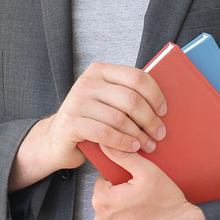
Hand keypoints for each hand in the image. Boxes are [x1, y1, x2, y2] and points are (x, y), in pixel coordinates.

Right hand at [9, 62, 166, 190]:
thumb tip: (161, 105)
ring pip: (120, 118)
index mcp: (100, 70)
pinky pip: (106, 134)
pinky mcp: (71, 123)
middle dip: (149, 119)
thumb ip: (126, 95)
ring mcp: (77, 102)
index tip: (163, 111)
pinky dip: (123, 143)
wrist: (56, 139)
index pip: (136, 77)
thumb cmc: (90, 120)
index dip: (154, 94)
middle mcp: (87, 82)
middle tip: (159, 134)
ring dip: (138, 135)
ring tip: (148, 145)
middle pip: (130, 98)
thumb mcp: (107, 101)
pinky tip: (133, 148)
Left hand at [92, 145, 216, 219]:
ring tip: (143, 211)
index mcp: (103, 201)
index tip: (133, 183)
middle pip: (106, 200)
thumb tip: (106, 145)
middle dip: (120, 196)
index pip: (102, 181)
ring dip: (122, 213)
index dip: (119, 179)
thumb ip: (123, 156)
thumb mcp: (147, 172)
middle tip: (141, 196)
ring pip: (111, 217)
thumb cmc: (168, 205)